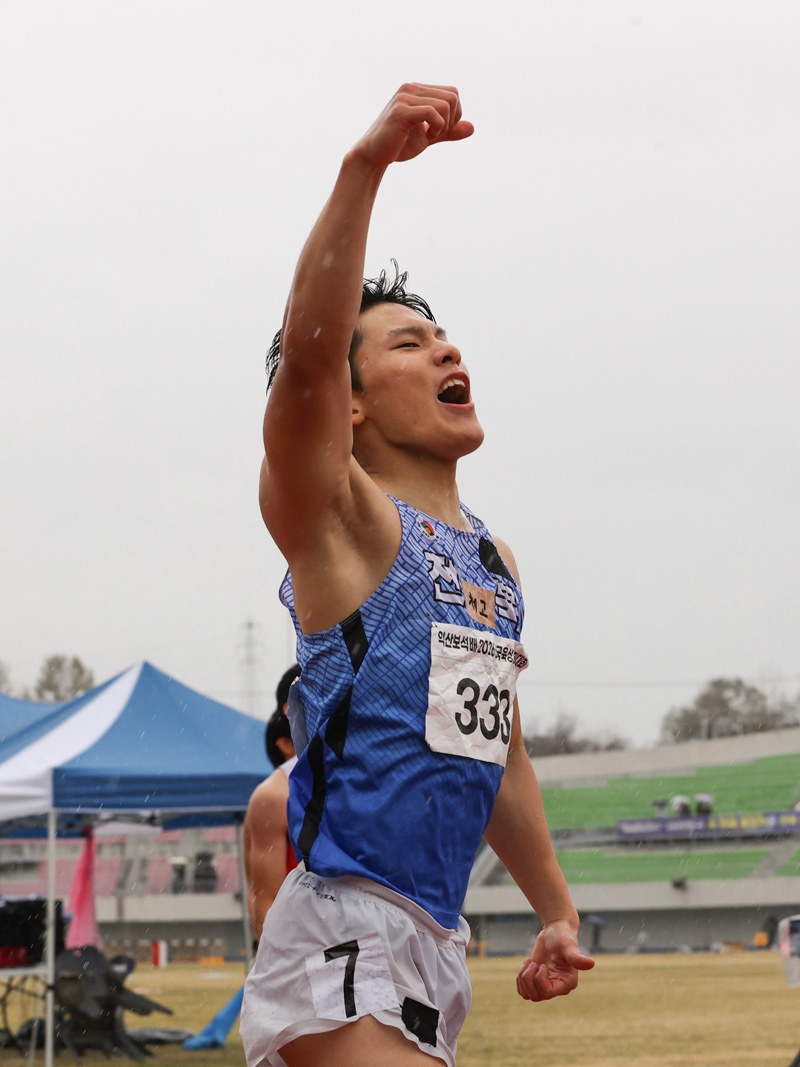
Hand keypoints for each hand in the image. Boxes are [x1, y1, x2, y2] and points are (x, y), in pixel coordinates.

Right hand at [349, 83, 473, 171]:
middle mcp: (411, 88)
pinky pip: (432, 113)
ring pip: (445, 105)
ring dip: (442, 126)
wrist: (374, 156)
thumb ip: (448, 131)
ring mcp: (405, 97)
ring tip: (427, 136)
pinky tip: (424, 136)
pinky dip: (436, 128)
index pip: (453, 93)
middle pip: (453, 96)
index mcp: (417, 90)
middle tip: (435, 134)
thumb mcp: (429, 136)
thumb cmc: (399, 145)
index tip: (439, 130)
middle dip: (451, 120)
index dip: (454, 115)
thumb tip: (472, 128)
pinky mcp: (401, 111)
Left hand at [516, 920, 594, 1001]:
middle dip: (529, 978)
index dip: (539, 979)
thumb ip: (576, 957)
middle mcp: (557, 988)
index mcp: (567, 983)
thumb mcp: (568, 946)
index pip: (547, 993)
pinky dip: (520, 979)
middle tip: (533, 962)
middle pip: (535, 996)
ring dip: (523, 977)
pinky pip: (523, 991)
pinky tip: (528, 964)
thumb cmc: (563, 936)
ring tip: (530, 962)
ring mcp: (546, 986)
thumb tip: (591, 964)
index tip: (542, 965)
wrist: (555, 931)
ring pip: (527, 995)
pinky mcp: (536, 982)